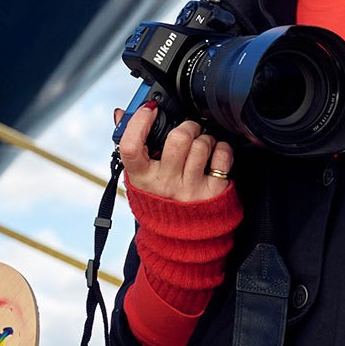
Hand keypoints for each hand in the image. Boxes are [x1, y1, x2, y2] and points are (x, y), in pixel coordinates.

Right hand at [115, 103, 233, 201]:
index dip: (139, 122)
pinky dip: (222, 149)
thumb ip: (130, 145)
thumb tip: (122, 114)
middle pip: (178, 139)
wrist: (179, 235)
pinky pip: (222, 156)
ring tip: (201, 145)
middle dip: (186, 126)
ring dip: (204, 138)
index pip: (131, 146)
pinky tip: (214, 154)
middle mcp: (164, 184)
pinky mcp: (213, 192)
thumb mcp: (139, 176)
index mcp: (141, 177)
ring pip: (202, 145)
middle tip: (187, 130)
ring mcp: (190, 189)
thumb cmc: (158, 198)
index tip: (149, 110)